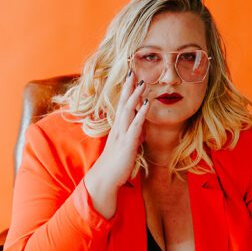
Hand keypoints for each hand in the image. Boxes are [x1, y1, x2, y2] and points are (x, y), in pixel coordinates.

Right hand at [84, 70, 150, 216]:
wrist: (104, 180)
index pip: (122, 106)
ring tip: (142, 82)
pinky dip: (141, 114)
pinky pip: (135, 126)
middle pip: (124, 103)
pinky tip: (147, 104)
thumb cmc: (114, 166)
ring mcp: (122, 135)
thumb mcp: (126, 148)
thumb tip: (141, 132)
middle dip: (129, 87)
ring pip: (128, 111)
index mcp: (118, 129)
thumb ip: (133, 137)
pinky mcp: (127, 144)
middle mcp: (118, 128)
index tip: (131, 77)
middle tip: (134, 71)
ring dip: (136, 96)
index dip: (127, 91)